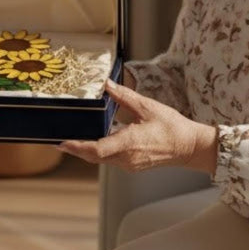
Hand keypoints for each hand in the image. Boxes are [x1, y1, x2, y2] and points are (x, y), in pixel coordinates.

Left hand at [57, 79, 217, 173]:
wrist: (189, 147)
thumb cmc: (172, 127)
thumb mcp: (147, 106)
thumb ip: (124, 96)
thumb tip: (107, 84)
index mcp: (129, 142)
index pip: (96, 149)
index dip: (77, 146)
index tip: (62, 142)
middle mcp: (126, 157)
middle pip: (93, 156)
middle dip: (75, 149)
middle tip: (58, 141)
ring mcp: (129, 164)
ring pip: (100, 160)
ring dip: (86, 151)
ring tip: (71, 140)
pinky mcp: (131, 165)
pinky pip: (109, 160)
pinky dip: (99, 152)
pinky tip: (94, 141)